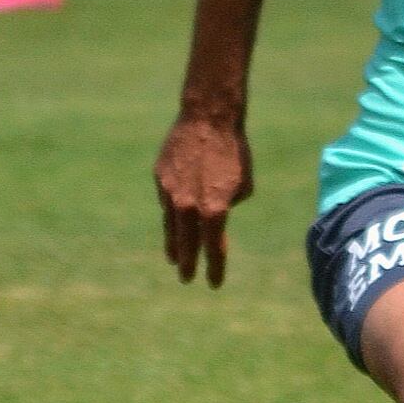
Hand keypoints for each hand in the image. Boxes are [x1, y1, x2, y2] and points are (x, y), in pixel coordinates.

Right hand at [155, 112, 250, 286]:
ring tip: (174, 258)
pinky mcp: (160, 178)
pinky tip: (173, 220)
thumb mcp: (243, 185)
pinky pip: (166, 202)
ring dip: (173, 245)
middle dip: (188, 264)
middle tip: (187, 279)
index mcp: (214, 211)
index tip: (213, 284)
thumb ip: (228, 206)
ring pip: (170, 226)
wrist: (208, 118)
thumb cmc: (234, 151)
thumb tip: (216, 215)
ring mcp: (170, 193)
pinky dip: (171, 212)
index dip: (214, 269)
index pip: (213, 250)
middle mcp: (189, 206)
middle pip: (187, 245)